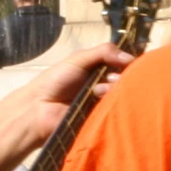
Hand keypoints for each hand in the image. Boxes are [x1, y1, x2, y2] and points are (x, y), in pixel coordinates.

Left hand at [1, 43, 132, 149]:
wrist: (40, 108)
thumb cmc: (56, 80)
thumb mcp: (79, 59)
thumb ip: (104, 52)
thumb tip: (130, 57)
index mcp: (98, 69)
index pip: (122, 64)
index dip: (127, 62)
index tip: (128, 62)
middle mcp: (103, 85)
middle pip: (124, 79)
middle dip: (121, 76)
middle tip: (110, 78)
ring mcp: (103, 102)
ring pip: (121, 94)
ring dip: (113, 89)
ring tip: (99, 91)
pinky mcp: (102, 118)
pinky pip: (115, 110)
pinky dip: (111, 103)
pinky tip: (100, 99)